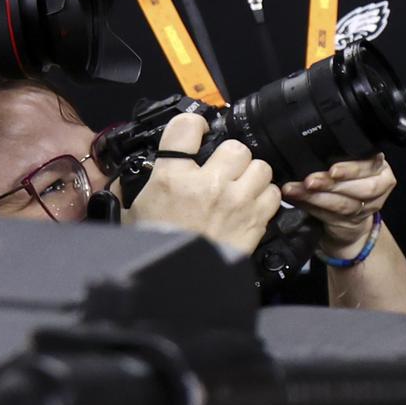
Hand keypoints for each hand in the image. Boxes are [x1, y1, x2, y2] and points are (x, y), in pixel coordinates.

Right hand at [124, 111, 280, 256]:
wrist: (176, 280)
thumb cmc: (154, 244)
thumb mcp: (133, 209)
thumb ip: (139, 182)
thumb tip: (149, 166)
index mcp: (172, 178)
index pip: (186, 128)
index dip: (192, 124)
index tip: (195, 129)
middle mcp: (209, 185)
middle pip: (235, 147)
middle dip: (228, 156)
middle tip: (220, 169)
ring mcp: (237, 202)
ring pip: (260, 167)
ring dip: (250, 174)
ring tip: (237, 186)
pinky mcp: (256, 220)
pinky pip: (272, 193)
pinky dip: (264, 196)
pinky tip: (249, 203)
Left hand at [282, 155, 396, 257]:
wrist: (354, 204)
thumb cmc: (348, 175)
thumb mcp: (350, 162)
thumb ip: (340, 156)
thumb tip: (313, 150)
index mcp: (381, 168)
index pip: (369, 168)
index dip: (351, 171)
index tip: (332, 170)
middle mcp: (379, 188)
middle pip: (362, 190)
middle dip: (332, 185)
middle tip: (309, 182)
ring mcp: (368, 208)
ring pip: (344, 205)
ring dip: (317, 198)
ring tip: (295, 190)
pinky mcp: (352, 221)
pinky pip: (330, 215)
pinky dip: (311, 207)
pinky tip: (297, 199)